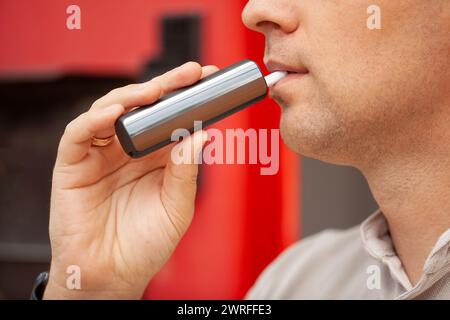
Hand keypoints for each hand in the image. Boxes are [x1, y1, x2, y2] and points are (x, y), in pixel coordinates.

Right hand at [44, 62, 217, 298]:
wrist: (113, 275)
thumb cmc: (147, 243)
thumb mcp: (177, 207)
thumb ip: (187, 171)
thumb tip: (203, 134)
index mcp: (154, 157)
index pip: (170, 118)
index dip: (187, 97)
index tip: (209, 79)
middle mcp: (128, 150)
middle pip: (143, 107)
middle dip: (167, 87)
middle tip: (190, 74)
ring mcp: (100, 154)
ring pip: (110, 111)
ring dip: (132, 96)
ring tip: (156, 90)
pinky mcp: (73, 164)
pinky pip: (79, 134)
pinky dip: (95, 119)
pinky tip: (116, 112)